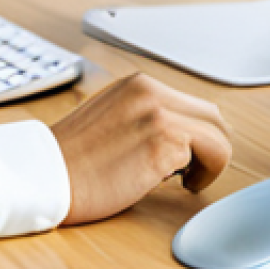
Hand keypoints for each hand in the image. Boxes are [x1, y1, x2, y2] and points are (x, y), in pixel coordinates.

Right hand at [52, 73, 230, 225]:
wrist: (49, 172)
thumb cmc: (75, 156)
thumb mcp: (112, 117)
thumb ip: (143, 115)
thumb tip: (179, 134)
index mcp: (137, 84)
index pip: (194, 105)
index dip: (195, 136)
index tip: (184, 156)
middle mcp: (150, 91)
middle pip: (213, 118)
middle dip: (209, 148)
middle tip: (191, 170)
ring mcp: (158, 114)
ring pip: (219, 137)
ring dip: (208, 163)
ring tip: (183, 178)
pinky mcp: (163, 142)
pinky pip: (210, 157)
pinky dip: (201, 176)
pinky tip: (173, 184)